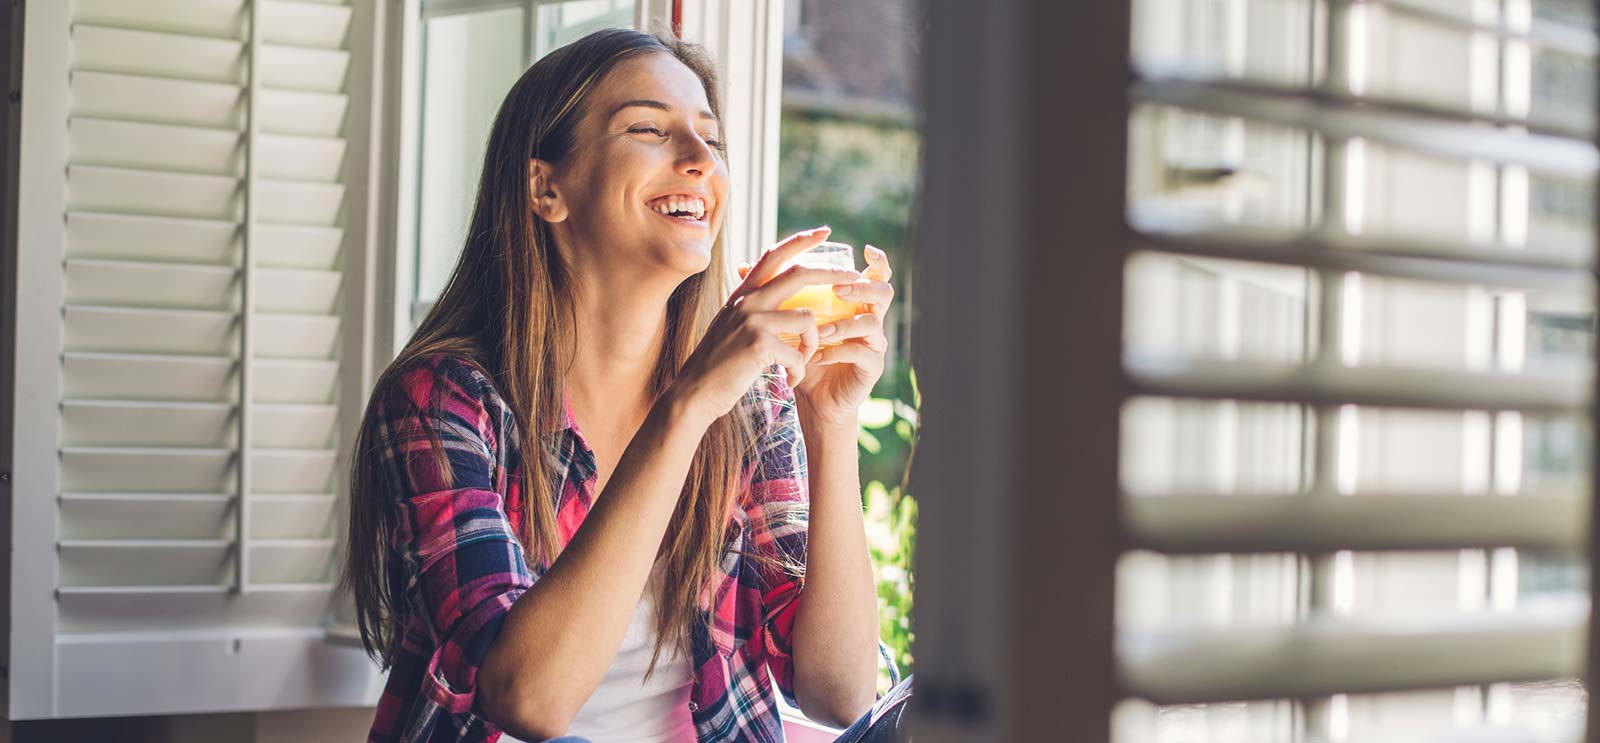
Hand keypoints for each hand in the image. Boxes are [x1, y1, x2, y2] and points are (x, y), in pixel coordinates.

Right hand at [668, 226, 861, 426]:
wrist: (695, 392)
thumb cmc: (718, 363)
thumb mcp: (732, 324)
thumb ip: (752, 306)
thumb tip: (771, 293)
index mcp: (743, 293)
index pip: (774, 254)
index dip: (801, 240)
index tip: (825, 232)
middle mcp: (747, 300)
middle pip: (799, 274)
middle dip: (832, 274)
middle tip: (855, 278)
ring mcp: (752, 320)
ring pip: (807, 318)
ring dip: (813, 343)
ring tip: (803, 361)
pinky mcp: (758, 344)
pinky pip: (798, 353)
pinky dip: (799, 370)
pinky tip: (790, 381)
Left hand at [741, 244, 894, 428]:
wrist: (810, 398)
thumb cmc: (802, 355)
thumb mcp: (786, 321)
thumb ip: (773, 292)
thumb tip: (744, 264)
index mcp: (855, 303)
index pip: (875, 275)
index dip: (877, 261)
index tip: (865, 249)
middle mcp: (869, 319)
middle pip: (883, 292)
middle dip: (862, 287)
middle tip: (838, 289)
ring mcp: (874, 344)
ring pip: (871, 322)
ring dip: (843, 323)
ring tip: (818, 331)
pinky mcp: (872, 367)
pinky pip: (861, 352)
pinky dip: (837, 351)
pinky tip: (816, 357)